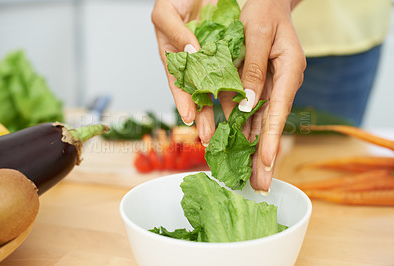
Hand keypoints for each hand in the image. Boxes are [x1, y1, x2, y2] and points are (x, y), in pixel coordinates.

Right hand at [152, 0, 224, 145]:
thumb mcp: (167, 13)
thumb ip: (175, 33)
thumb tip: (191, 54)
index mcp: (173, 57)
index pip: (178, 83)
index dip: (183, 100)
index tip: (189, 117)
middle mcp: (192, 63)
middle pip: (197, 94)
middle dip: (203, 116)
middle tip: (209, 136)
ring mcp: (209, 60)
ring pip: (217, 88)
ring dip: (222, 109)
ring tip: (228, 129)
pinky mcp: (226, 53)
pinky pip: (232, 72)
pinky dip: (236, 88)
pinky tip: (243, 104)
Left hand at [238, 0, 305, 191]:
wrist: (266, 0)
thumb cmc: (264, 9)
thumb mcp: (257, 33)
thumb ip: (251, 69)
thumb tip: (245, 105)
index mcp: (288, 71)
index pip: (279, 111)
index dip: (271, 139)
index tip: (266, 163)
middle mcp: (281, 83)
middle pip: (271, 124)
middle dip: (265, 156)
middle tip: (260, 184)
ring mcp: (269, 85)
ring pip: (260, 122)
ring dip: (253, 148)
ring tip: (248, 174)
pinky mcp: (257, 84)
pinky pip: (249, 110)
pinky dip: (243, 129)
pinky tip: (237, 147)